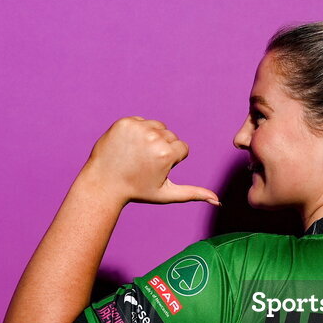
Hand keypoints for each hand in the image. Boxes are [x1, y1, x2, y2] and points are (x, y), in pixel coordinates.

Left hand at [86, 116, 219, 205]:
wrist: (103, 183)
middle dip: (162, 148)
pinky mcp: (124, 122)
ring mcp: (137, 128)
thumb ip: (193, 194)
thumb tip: (218, 200)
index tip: (154, 170)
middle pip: (170, 136)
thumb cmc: (137, 190)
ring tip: (136, 154)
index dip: (171, 161)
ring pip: (157, 127)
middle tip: (143, 163)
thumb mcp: (166, 193)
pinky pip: (141, 122)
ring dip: (151, 138)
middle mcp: (154, 137)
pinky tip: (127, 147)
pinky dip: (136, 132)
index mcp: (167, 154)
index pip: (182, 148)